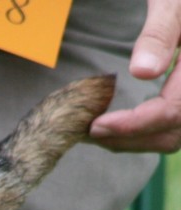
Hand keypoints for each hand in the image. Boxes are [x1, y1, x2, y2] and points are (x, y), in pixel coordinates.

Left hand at [89, 0, 180, 152]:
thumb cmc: (180, 1)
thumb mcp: (173, 5)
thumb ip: (159, 34)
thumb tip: (142, 72)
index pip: (173, 112)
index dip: (134, 125)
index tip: (96, 125)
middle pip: (173, 134)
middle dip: (129, 139)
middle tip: (90, 132)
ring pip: (174, 137)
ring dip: (135, 141)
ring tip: (99, 133)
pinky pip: (173, 130)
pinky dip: (145, 135)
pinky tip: (117, 128)